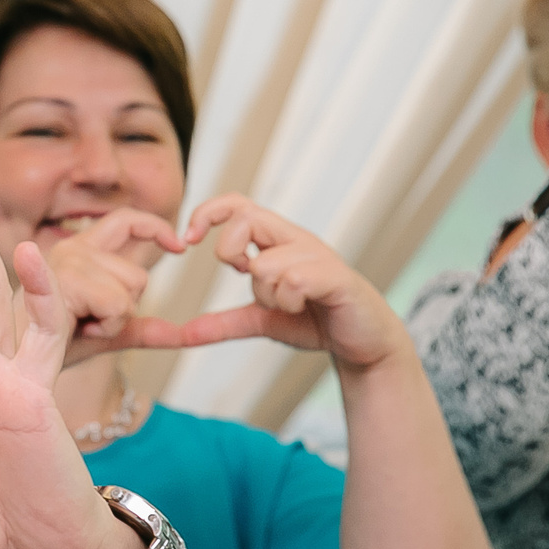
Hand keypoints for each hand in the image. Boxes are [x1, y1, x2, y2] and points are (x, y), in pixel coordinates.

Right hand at [40, 207, 186, 363]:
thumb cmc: (52, 345)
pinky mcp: (67, 280)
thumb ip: (145, 329)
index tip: (180, 246)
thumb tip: (187, 334)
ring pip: (131, 291)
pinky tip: (80, 329)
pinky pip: (119, 304)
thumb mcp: (108, 332)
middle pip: (138, 274)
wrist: (19, 366)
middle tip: (91, 322)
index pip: (125, 221)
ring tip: (82, 325)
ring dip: (115, 320)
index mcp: (79, 250)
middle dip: (127, 307)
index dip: (156, 228)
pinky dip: (108, 327)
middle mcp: (72, 248)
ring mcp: (69, 262)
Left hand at [134, 195, 411, 369]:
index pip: (237, 205)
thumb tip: (184, 334)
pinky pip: (292, 279)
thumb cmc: (316, 320)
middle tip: (242, 276)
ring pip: (264, 262)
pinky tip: (301, 307)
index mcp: (277, 241)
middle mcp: (296, 239)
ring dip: (265, 293)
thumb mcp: (263, 320)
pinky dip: (287, 301)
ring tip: (286, 305)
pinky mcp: (334, 276)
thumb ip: (225, 323)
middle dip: (229, 251)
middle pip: (245, 218)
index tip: (187, 240)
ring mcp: (316, 255)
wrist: (363, 343)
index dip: (207, 213)